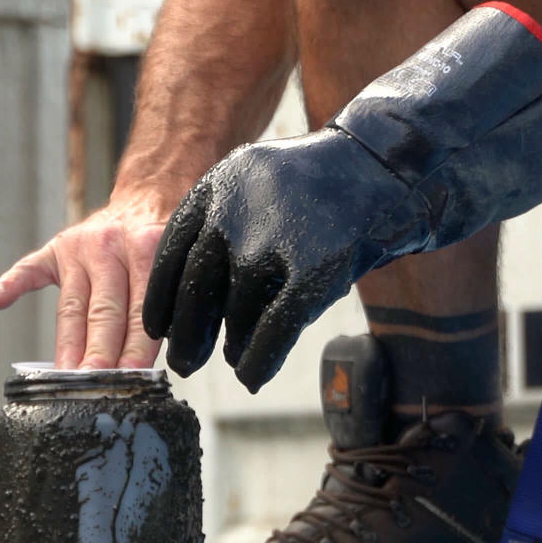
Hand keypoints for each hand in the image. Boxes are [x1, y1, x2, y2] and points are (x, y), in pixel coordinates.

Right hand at [0, 194, 169, 368]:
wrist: (148, 196)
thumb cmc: (163, 241)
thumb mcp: (177, 264)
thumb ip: (170, 305)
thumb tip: (160, 364)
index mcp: (148, 250)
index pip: (140, 311)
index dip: (135, 349)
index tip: (129, 380)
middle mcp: (111, 248)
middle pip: (103, 312)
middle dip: (98, 353)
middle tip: (92, 385)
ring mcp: (80, 248)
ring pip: (73, 305)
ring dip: (68, 344)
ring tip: (64, 376)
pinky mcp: (57, 249)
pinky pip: (31, 268)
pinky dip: (13, 283)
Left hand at [141, 131, 429, 389]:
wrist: (386, 165)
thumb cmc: (320, 183)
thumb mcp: (258, 183)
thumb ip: (222, 226)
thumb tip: (188, 300)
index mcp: (218, 185)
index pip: (173, 251)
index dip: (162, 296)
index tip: (156, 329)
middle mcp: (237, 211)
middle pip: (198, 285)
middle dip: (187, 331)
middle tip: (182, 363)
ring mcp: (274, 240)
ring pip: (238, 311)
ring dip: (232, 343)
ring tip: (233, 359)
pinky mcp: (314, 269)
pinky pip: (275, 328)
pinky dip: (260, 359)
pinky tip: (252, 376)